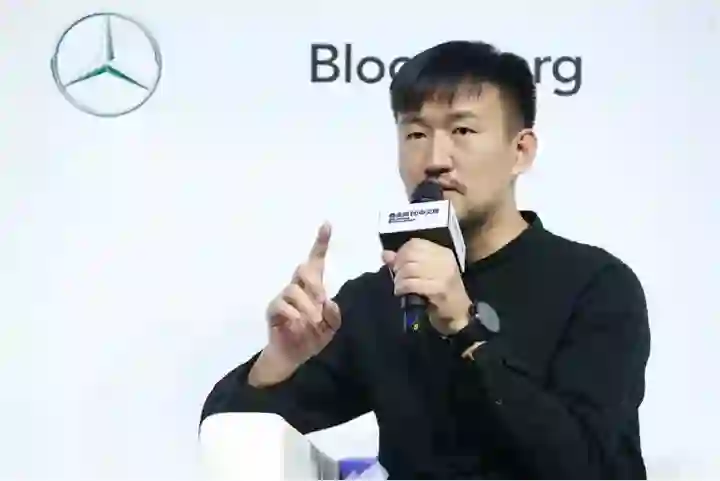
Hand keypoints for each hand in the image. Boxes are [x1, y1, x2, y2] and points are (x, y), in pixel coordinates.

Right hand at [264, 222, 341, 367]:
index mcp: (313, 287)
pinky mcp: (273, 309)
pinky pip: (282, 305)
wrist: (294, 356)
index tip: (327, 224)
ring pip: (294, 290)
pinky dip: (294, 317)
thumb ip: (334, 315)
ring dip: (307, 308)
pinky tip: (299, 327)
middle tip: (322, 301)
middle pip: (303, 269)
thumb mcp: (331, 327)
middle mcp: (298, 287)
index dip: (321, 242)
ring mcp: (283, 297)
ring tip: (313, 324)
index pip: (316, 260)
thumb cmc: (313, 337)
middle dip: (314, 283)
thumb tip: (327, 303)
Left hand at [382, 239, 470, 334]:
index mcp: (442, 253)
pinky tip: (401, 292)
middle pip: (410, 255)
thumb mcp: (425, 274)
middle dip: (398, 266)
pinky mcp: (439, 289)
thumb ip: (405, 262)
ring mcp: (444, 274)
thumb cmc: (440, 295)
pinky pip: (412, 283)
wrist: (458, 315)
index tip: (397, 265)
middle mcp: (444, 260)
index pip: (415, 243)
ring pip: (409, 268)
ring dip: (399, 279)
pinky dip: (402, 287)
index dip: (401, 253)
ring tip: (399, 286)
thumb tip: (385, 254)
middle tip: (397, 278)